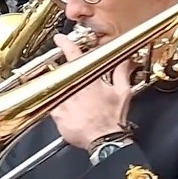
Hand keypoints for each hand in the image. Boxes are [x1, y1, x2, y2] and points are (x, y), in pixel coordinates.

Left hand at [49, 33, 134, 150]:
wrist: (104, 140)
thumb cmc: (112, 118)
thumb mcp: (123, 92)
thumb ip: (122, 72)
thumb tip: (125, 60)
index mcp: (87, 78)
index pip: (73, 54)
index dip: (65, 44)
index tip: (60, 39)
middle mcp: (71, 87)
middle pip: (62, 71)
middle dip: (68, 73)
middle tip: (76, 81)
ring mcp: (62, 100)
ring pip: (55, 87)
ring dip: (62, 89)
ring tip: (76, 101)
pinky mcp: (56, 114)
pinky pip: (52, 104)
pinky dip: (59, 105)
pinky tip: (71, 112)